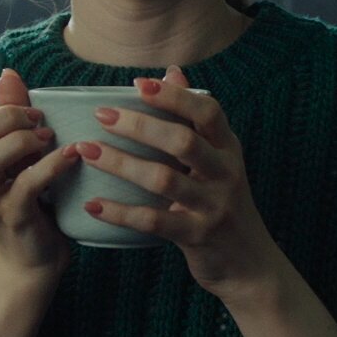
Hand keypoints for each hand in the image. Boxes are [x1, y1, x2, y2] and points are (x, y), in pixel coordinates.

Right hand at [0, 68, 83, 274]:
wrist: (35, 257)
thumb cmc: (29, 198)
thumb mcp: (17, 155)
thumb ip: (10, 115)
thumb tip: (7, 73)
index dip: (1, 108)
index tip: (31, 115)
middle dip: (7, 119)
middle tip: (40, 121)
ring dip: (20, 142)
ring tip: (49, 138)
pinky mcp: (13, 219)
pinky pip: (25, 187)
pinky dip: (50, 166)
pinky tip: (72, 155)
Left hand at [75, 66, 283, 304]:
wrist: (250, 264)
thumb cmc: (224, 203)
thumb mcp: (219, 159)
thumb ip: (196, 120)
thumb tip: (172, 72)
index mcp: (228, 149)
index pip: (208, 112)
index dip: (174, 96)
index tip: (138, 84)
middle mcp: (225, 173)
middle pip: (182, 141)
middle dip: (140, 125)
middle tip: (102, 115)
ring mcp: (213, 206)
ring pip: (164, 180)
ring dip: (121, 163)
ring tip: (87, 150)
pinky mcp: (198, 236)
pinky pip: (154, 222)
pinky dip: (121, 212)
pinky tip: (93, 204)